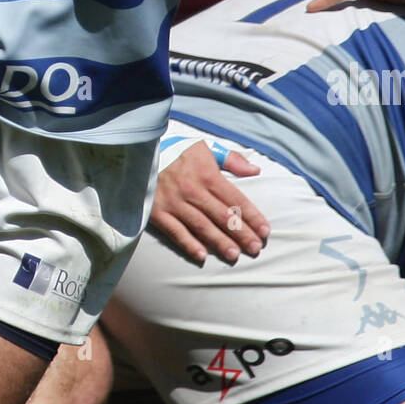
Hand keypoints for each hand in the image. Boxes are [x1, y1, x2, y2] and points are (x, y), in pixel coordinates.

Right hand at [149, 141, 268, 263]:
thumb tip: (255, 171)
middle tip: (256, 248)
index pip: (235, 199)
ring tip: (234, 255)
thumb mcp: (204, 147)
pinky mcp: (158, 212)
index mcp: (207, 173)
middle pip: (222, 215)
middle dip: (241, 233)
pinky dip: (189, 244)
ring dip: (219, 242)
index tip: (265, 230)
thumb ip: (231, 159)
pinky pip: (176, 231)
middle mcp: (193, 190)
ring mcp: (175, 203)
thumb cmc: (176, 149)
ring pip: (202, 226)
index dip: (252, 216)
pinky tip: (202, 256)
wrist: (139, 150)